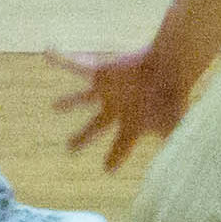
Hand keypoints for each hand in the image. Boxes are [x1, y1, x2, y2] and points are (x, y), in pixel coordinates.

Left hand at [50, 44, 194, 170]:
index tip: (107, 169)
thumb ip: (169, 142)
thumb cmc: (171, 97)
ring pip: (84, 99)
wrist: (170, 66)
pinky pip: (77, 65)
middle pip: (97, 126)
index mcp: (133, 123)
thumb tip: (171, 163)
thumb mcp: (171, 125)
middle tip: (70, 148)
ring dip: (71, 102)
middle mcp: (118, 107)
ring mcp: (109, 90)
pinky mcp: (102, 73)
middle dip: (84, 137)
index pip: (122, 145)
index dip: (115, 157)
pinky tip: (48, 52)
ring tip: (56, 106)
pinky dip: (61, 59)